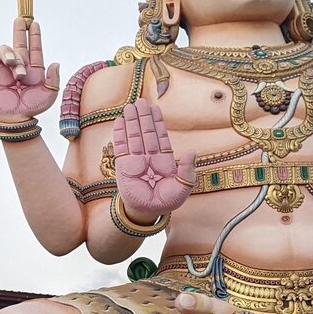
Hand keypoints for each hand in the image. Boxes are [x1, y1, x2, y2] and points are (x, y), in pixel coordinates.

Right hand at [0, 18, 59, 121]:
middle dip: (21, 30)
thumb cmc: (33, 107)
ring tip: (19, 74)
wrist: (16, 116)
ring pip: (12, 49)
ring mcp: (9, 67)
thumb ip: (54, 79)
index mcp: (35, 70)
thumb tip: (55, 63)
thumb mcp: (50, 94)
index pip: (35, 49)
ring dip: (17, 57)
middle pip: (21, 43)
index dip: (35, 36)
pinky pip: (1, 54)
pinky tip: (11, 64)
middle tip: (21, 18)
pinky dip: (6, 55)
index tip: (35, 24)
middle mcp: (22, 66)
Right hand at [113, 100, 196, 218]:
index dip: (158, 122)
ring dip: (131, 122)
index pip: (160, 136)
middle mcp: (149, 156)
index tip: (155, 108)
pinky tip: (119, 121)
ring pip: (133, 136)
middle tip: (141, 101)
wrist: (147, 212)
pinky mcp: (123, 166)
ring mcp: (135, 160)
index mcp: (164, 159)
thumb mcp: (183, 187)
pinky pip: (121, 147)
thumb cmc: (166, 201)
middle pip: (146, 132)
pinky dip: (120, 134)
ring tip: (129, 106)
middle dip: (143, 117)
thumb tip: (193, 151)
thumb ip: (188, 170)